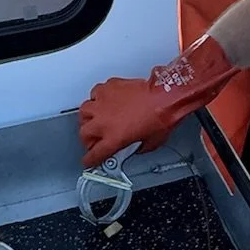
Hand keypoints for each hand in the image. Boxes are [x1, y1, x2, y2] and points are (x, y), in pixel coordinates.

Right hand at [78, 36, 236, 167]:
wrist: (166, 96)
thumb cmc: (161, 117)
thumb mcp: (149, 143)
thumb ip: (133, 147)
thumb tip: (130, 146)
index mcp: (113, 139)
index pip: (94, 154)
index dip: (90, 160)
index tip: (89, 161)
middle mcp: (104, 122)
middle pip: (84, 134)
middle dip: (87, 140)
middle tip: (93, 140)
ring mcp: (103, 103)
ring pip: (84, 112)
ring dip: (88, 118)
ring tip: (95, 119)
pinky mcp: (107, 88)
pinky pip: (95, 94)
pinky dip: (98, 98)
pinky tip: (104, 101)